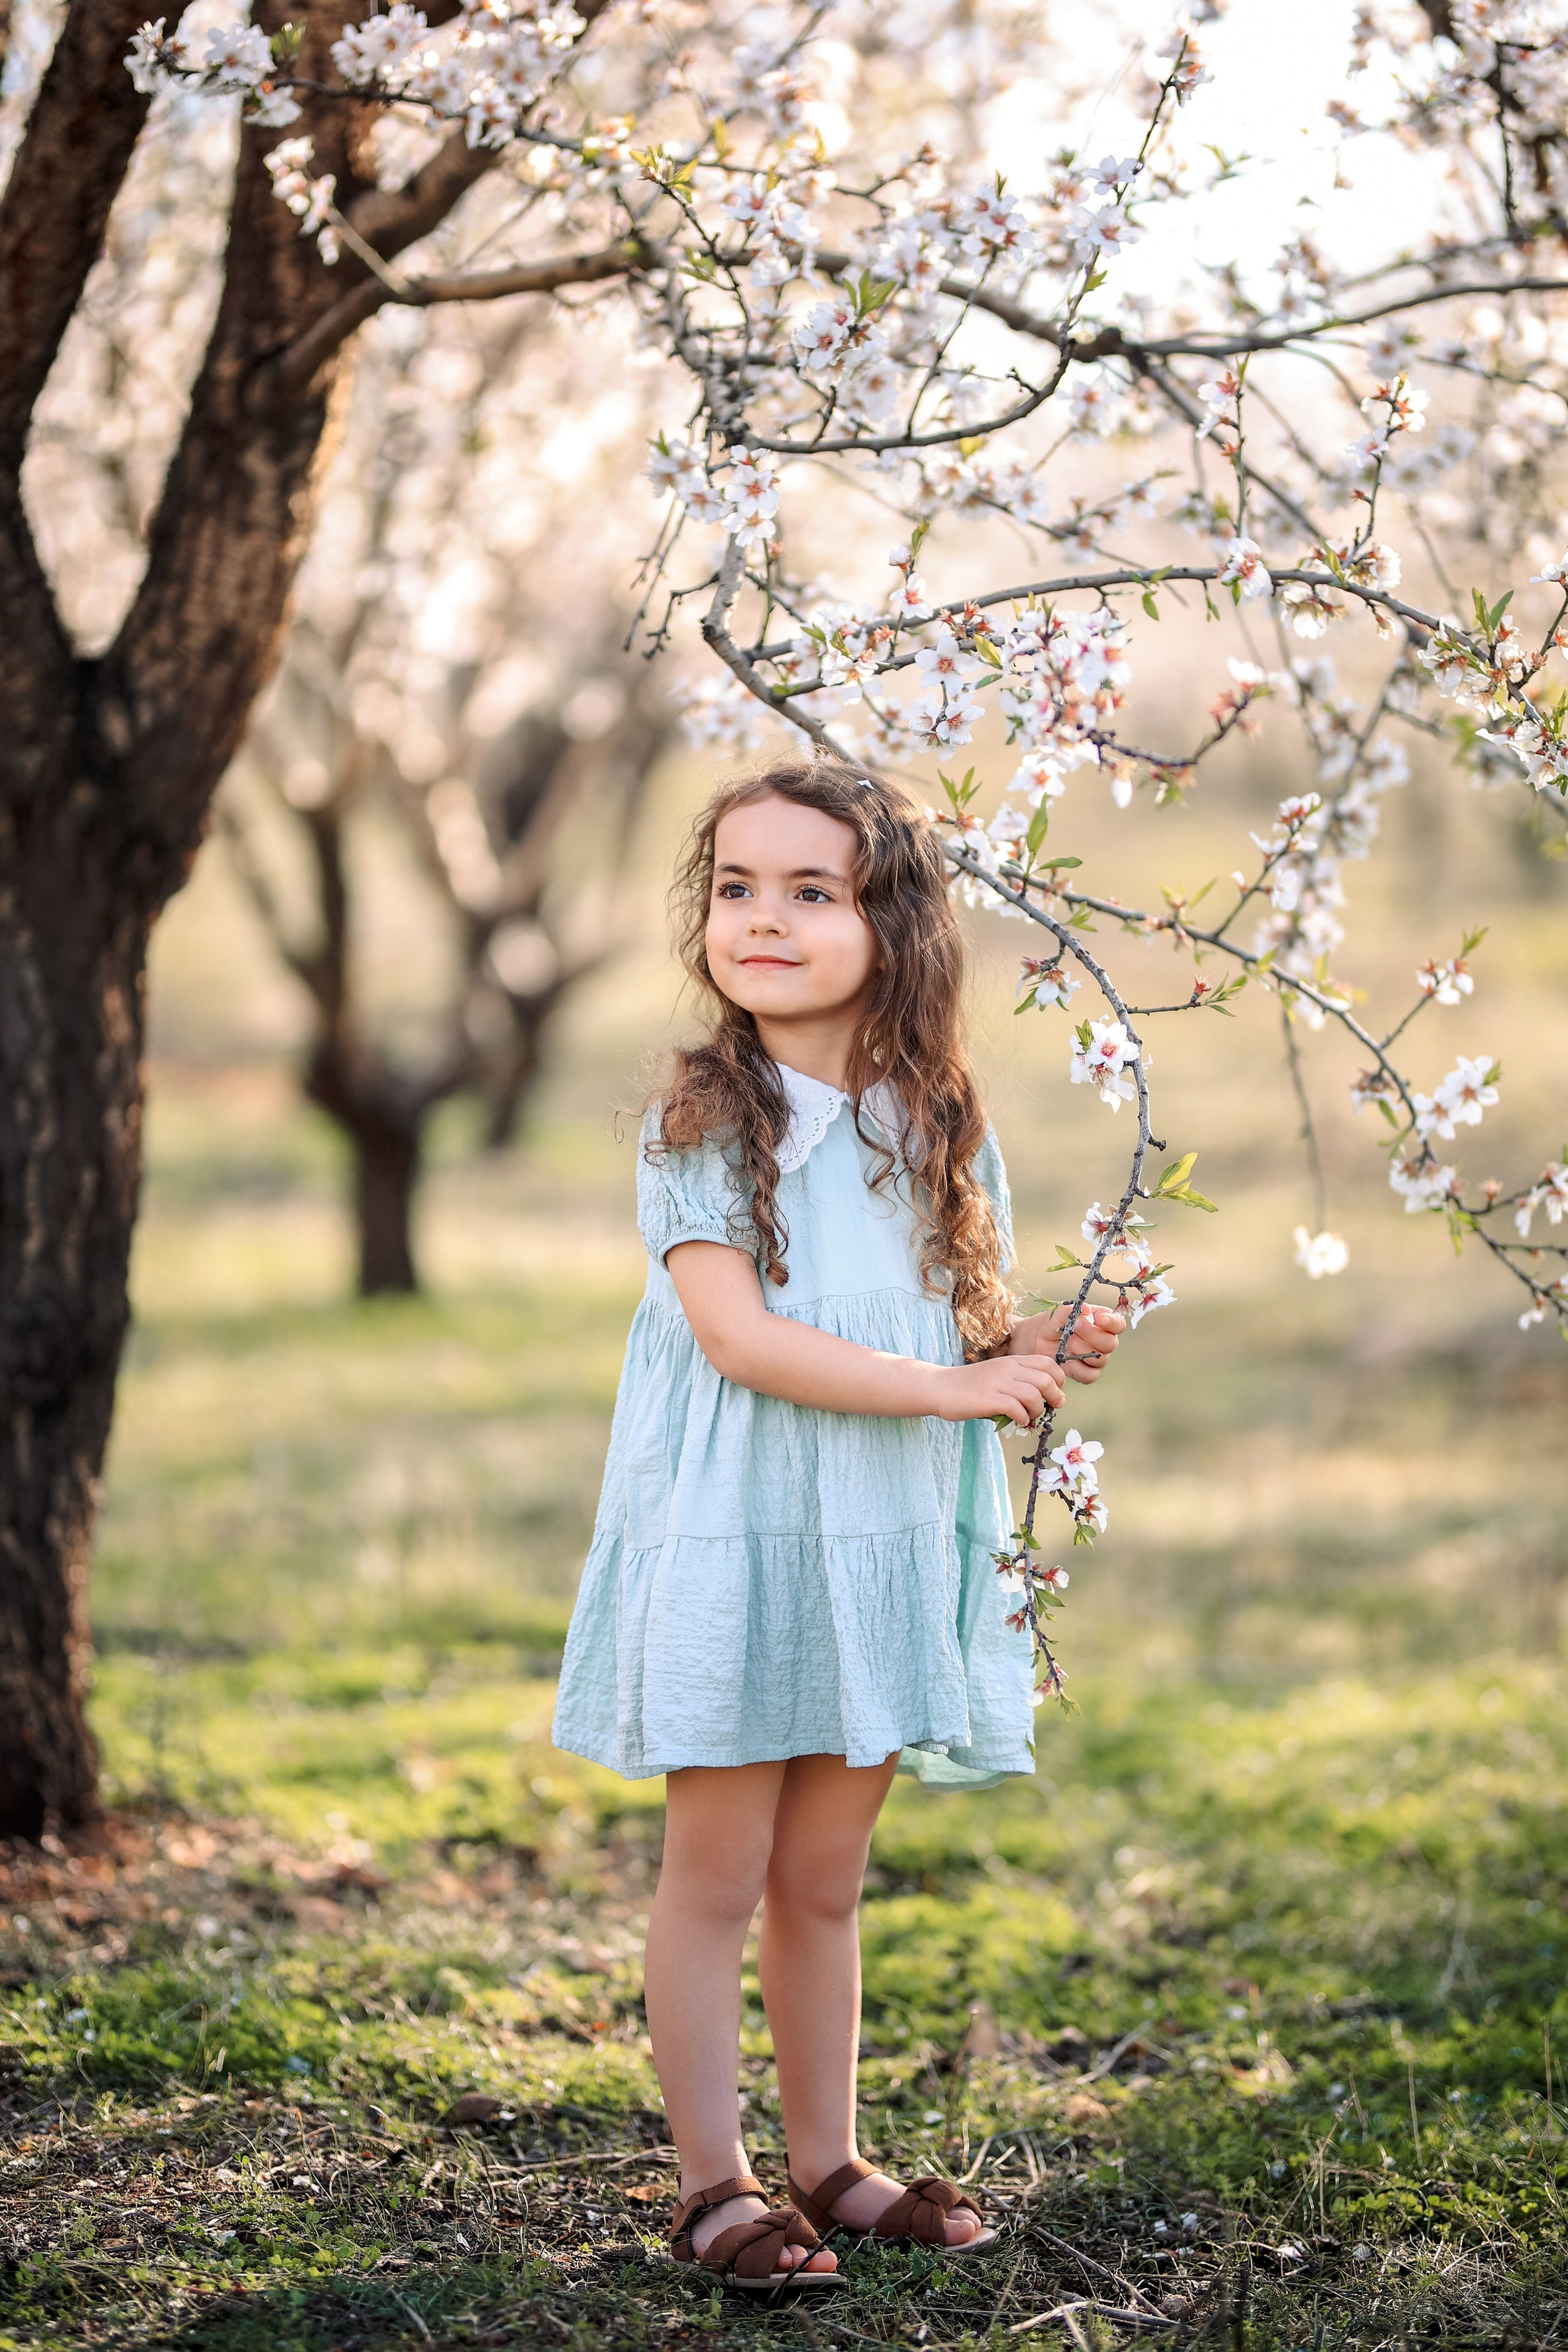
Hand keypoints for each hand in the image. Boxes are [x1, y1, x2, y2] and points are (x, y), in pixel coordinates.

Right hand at [931, 1353, 1064, 1426]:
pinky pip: (1016, 1409)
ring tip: (1030, 1417)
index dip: (1058, 1379)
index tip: (1054, 1392)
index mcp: (1012, 1361)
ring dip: (1037, 1411)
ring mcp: (997, 1383)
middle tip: (1050, 1408)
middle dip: (1054, 1397)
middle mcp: (1007, 1369)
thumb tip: (1044, 1401)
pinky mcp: (987, 1399)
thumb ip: (1018, 1382)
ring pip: (1033, 1395)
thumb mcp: (998, 1375)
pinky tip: (1019, 1421)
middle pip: (1045, 1380)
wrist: (940, 1387)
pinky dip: (1023, 1418)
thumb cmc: (970, 1385)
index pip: (1047, 1363)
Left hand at [1008, 1302, 1125, 1385]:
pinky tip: (1065, 1358)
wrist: (1035, 1339)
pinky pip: (1089, 1375)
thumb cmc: (1050, 1322)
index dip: (1113, 1323)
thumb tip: (1085, 1309)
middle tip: (1075, 1326)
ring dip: (1081, 1350)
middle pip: (1110, 1343)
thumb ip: (1069, 1310)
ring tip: (1065, 1343)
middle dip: (1092, 1335)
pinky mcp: (1087, 1372)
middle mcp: (1103, 1340)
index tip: (1100, 1319)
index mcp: (1102, 1322)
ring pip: (1100, 1360)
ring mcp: (1097, 1358)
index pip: (1118, 1324)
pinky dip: (1076, 1368)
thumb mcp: (1056, 1313)